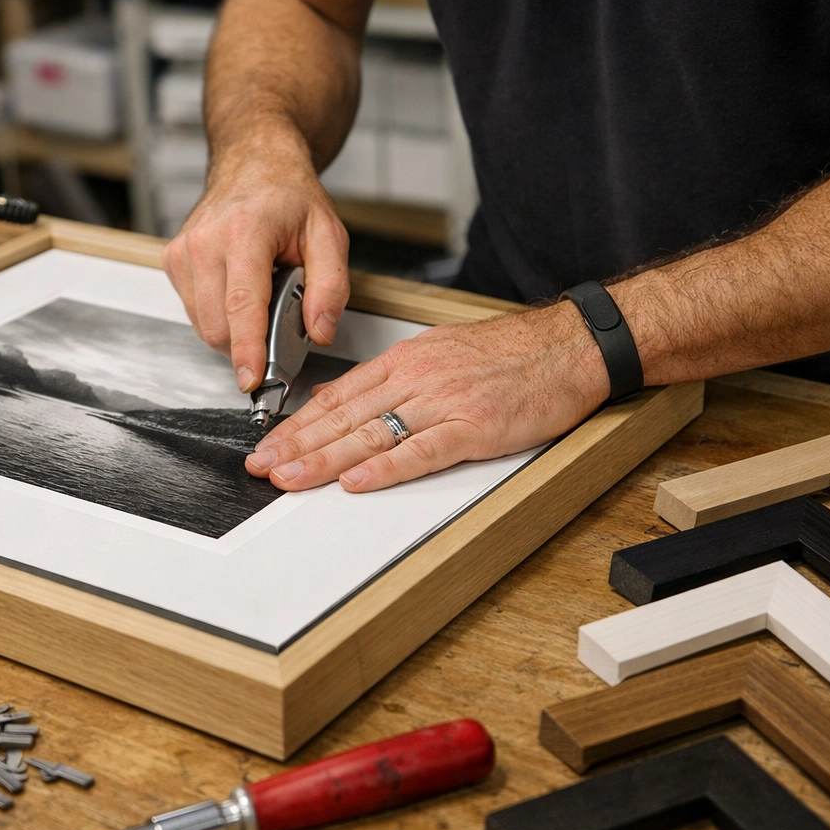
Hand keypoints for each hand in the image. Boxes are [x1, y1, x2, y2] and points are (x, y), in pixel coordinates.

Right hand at [162, 152, 349, 391]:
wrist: (253, 164)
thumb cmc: (289, 198)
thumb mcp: (329, 235)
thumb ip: (331, 286)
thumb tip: (320, 331)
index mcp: (246, 231)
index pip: (242, 303)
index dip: (247, 348)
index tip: (251, 378)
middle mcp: (206, 241)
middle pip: (217, 324)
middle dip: (248, 345)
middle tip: (278, 327)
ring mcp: (183, 251)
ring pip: (202, 324)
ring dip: (233, 330)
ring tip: (259, 298)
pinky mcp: (172, 260)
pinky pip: (192, 311)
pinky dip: (217, 315)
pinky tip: (236, 291)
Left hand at [245, 301, 610, 491]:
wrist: (568, 346)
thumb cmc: (509, 354)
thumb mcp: (436, 352)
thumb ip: (385, 378)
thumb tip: (335, 397)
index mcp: (405, 361)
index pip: (337, 397)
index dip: (297, 424)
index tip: (268, 445)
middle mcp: (417, 379)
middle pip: (344, 417)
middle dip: (297, 444)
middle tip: (262, 467)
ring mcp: (444, 403)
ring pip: (372, 434)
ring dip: (326, 459)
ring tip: (291, 478)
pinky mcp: (475, 428)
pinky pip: (422, 451)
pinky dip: (387, 469)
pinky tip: (357, 482)